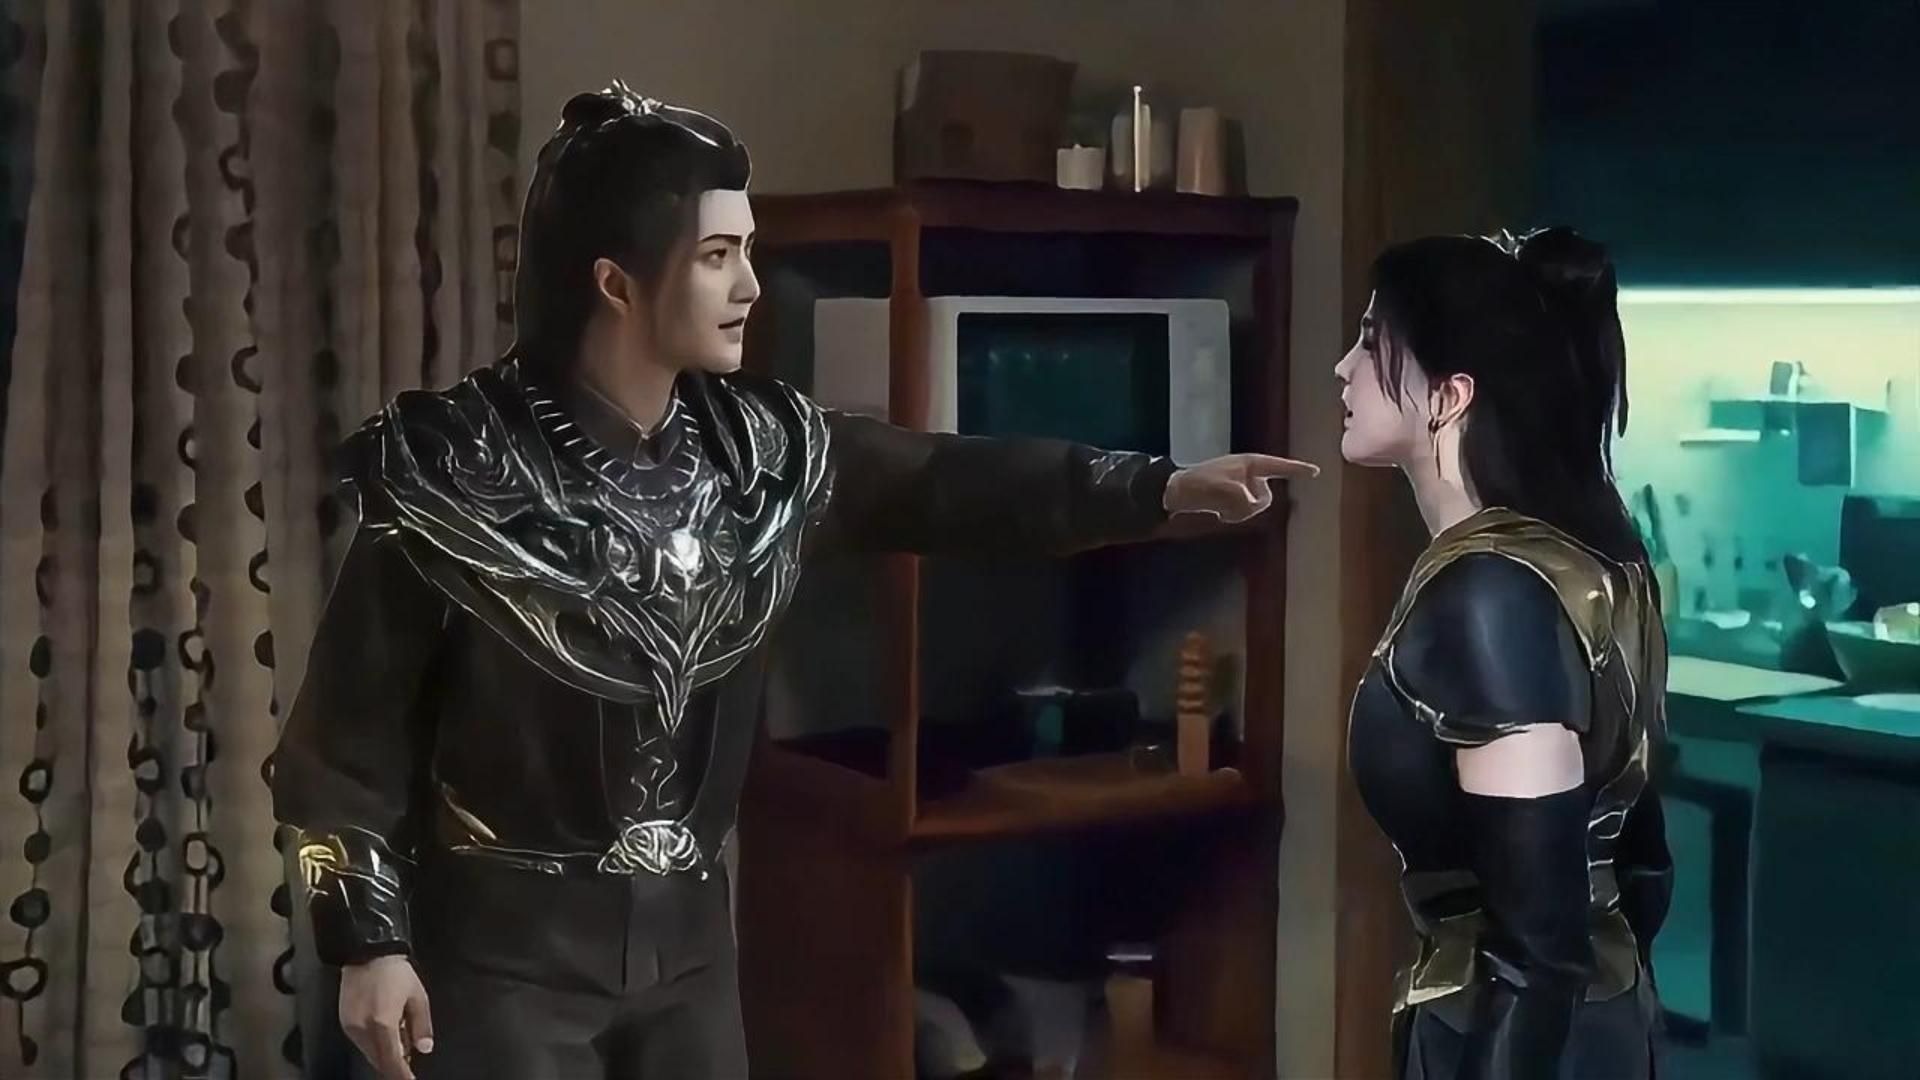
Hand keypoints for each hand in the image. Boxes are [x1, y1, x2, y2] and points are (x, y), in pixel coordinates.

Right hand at [340, 955, 433, 1079]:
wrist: (367, 952)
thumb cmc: (396, 973)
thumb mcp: (417, 997)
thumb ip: (421, 1026)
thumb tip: (423, 1049)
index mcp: (382, 1024)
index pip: (392, 1061)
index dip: (401, 1075)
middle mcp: (363, 1029)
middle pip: (378, 1060)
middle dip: (395, 1065)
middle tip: (409, 1060)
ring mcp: (350, 1027)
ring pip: (369, 1053)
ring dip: (384, 1054)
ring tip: (400, 1038)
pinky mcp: (344, 1022)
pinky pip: (360, 1042)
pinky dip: (374, 1044)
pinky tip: (385, 1031)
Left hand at [1164, 453, 1318, 523]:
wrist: (1176, 492)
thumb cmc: (1199, 484)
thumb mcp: (1224, 489)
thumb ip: (1245, 497)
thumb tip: (1252, 505)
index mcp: (1250, 463)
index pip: (1280, 466)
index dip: (1298, 469)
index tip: (1315, 472)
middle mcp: (1249, 474)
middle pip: (1266, 497)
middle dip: (1250, 505)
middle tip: (1228, 504)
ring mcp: (1242, 486)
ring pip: (1255, 508)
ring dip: (1239, 512)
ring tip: (1220, 508)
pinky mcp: (1234, 498)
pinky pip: (1244, 513)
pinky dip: (1233, 515)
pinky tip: (1219, 513)